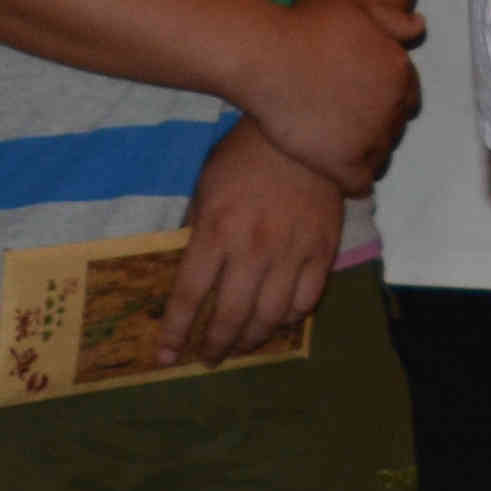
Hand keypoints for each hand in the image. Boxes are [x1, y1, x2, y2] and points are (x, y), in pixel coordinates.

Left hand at [159, 124, 339, 367]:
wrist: (303, 132)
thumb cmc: (245, 155)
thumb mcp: (205, 185)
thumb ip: (196, 229)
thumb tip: (187, 270)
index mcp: (217, 231)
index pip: (190, 295)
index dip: (176, 331)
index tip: (167, 356)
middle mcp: (253, 248)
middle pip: (230, 316)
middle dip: (215, 345)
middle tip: (208, 358)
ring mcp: (292, 252)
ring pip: (270, 316)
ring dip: (251, 339)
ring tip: (241, 346)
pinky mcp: (323, 250)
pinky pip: (307, 299)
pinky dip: (290, 318)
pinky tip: (278, 320)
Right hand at [239, 0, 423, 191]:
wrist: (267, 58)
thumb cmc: (306, 29)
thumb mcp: (357, 11)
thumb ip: (392, 21)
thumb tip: (420, 27)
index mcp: (400, 73)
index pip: (408, 98)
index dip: (386, 100)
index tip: (361, 100)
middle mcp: (393, 107)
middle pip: (394, 127)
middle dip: (376, 125)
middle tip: (343, 121)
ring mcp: (370, 138)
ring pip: (380, 157)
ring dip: (365, 154)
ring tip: (335, 145)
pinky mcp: (344, 163)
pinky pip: (361, 184)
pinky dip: (352, 182)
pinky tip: (334, 172)